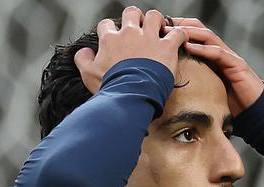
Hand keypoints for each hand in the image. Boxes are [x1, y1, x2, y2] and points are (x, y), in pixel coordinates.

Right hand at [74, 6, 188, 93]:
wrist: (130, 95)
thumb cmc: (110, 87)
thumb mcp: (88, 75)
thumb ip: (83, 60)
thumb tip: (84, 52)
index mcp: (110, 40)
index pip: (107, 24)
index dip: (111, 30)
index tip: (115, 38)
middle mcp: (129, 34)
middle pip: (131, 13)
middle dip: (135, 19)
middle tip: (139, 31)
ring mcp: (149, 39)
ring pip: (154, 16)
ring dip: (157, 22)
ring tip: (159, 31)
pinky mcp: (166, 47)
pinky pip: (178, 34)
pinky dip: (180, 36)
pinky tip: (180, 41)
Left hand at [165, 18, 263, 115]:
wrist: (254, 112)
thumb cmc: (231, 104)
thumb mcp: (207, 90)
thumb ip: (195, 82)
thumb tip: (171, 85)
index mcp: (213, 57)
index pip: (196, 36)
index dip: (180, 30)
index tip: (162, 29)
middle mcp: (221, 53)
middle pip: (201, 30)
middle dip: (183, 25)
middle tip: (165, 24)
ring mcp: (230, 57)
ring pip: (209, 37)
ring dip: (191, 33)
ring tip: (175, 32)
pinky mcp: (237, 65)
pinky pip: (218, 53)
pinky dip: (203, 49)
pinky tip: (190, 47)